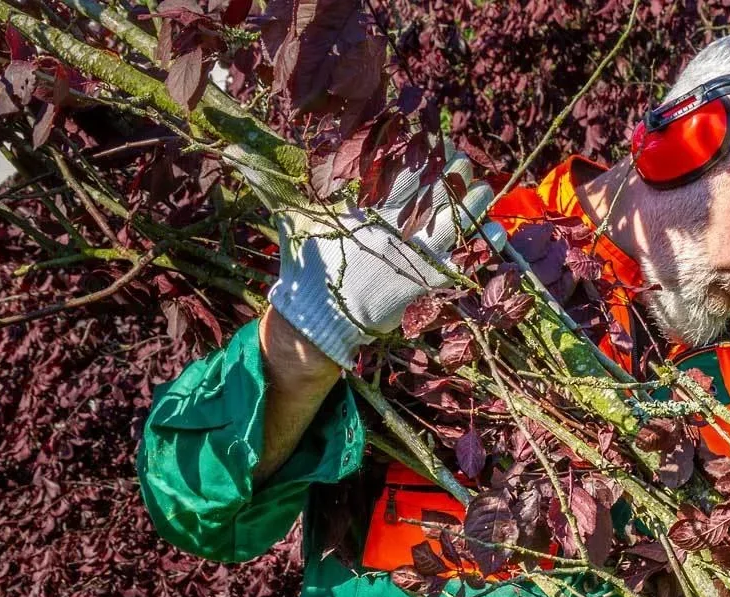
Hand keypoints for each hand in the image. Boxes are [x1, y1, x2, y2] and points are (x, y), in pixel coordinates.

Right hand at [265, 156, 501, 366]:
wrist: (321, 319)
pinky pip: (470, 258)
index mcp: (371, 206)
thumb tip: (234, 148)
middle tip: (464, 164)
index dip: (428, 153)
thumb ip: (281, 184)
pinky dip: (486, 244)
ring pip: (460, 218)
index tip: (441, 144)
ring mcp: (416, 254)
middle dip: (456, 172)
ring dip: (476, 201)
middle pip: (440, 188)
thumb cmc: (308, 267)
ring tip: (486, 190)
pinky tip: (496, 233)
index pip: (407, 168)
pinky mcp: (430, 281)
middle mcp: (398, 227)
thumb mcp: (296, 220)